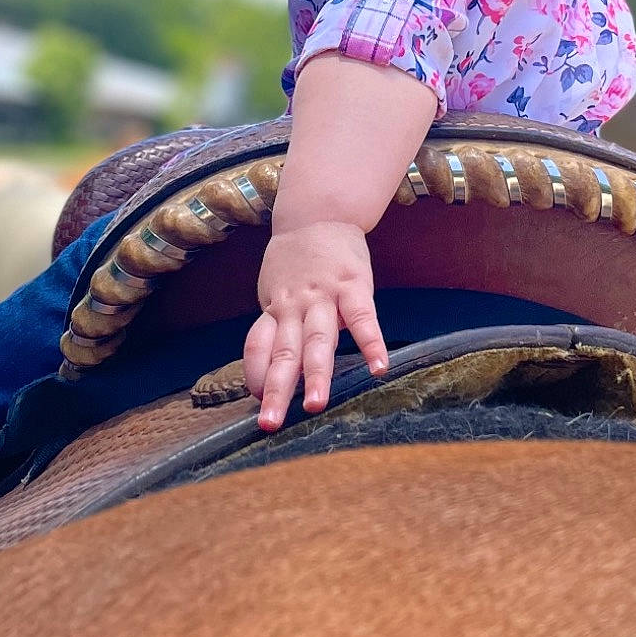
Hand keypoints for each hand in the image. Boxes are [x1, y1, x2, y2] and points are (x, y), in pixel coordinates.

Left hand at [244, 220, 388, 432]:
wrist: (319, 213)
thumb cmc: (296, 261)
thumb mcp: (276, 291)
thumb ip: (277, 327)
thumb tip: (271, 373)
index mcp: (274, 308)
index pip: (258, 346)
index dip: (256, 374)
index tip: (258, 401)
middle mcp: (294, 305)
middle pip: (283, 353)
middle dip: (278, 390)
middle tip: (271, 423)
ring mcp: (323, 295)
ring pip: (317, 340)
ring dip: (316, 374)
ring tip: (316, 406)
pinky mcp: (353, 285)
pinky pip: (362, 318)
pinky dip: (371, 343)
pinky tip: (379, 368)